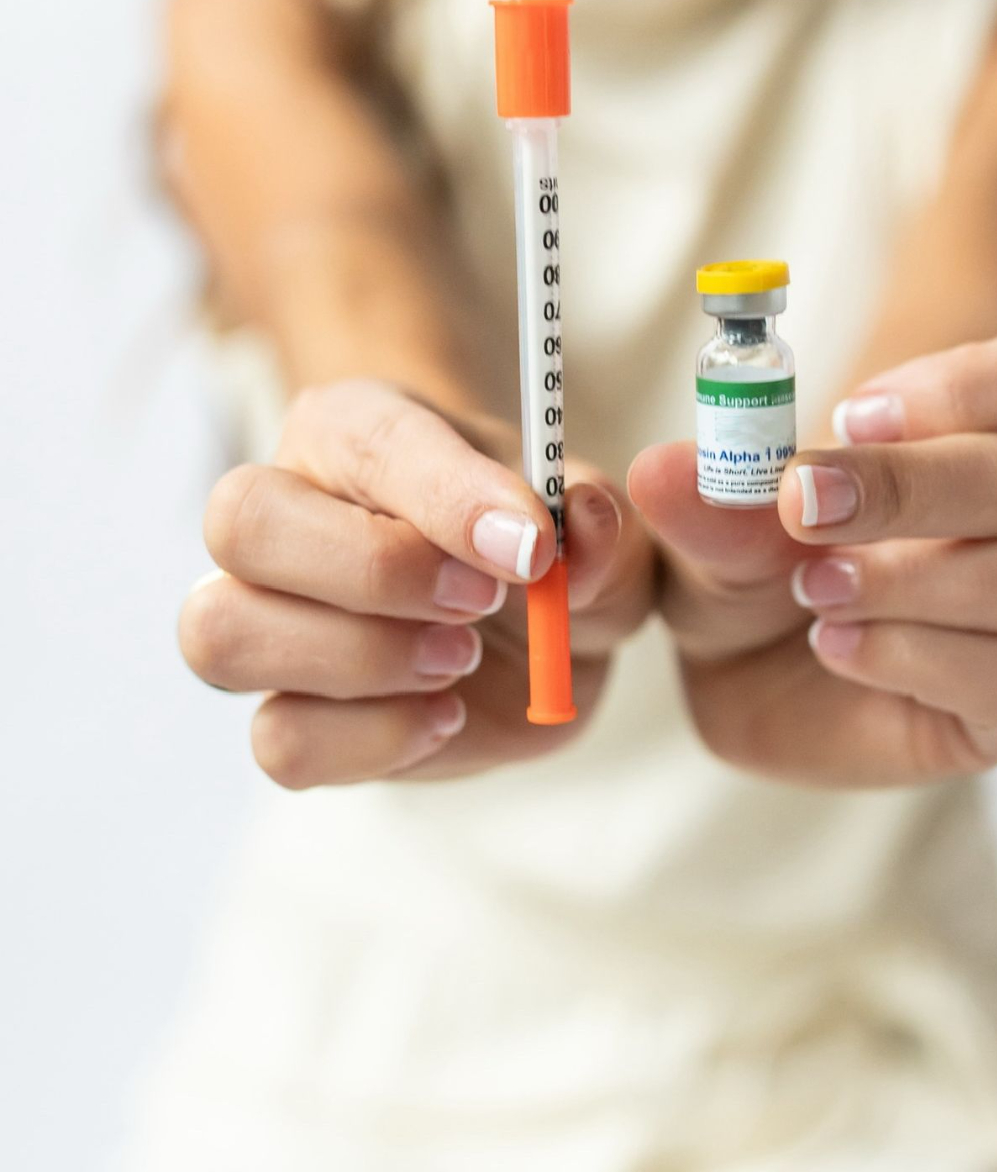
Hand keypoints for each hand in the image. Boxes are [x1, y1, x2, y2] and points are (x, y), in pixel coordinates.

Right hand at [179, 381, 653, 786]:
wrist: (542, 628)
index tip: (534, 545)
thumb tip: (578, 526)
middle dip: (372, 572)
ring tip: (460, 660)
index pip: (367, 437)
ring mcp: (271, 618)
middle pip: (241, 521)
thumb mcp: (598, 527)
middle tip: (480, 604)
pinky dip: (371, 741)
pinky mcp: (292, 715)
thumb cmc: (550, 547)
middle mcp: (288, 513)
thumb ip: (595, 522)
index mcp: (356, 430)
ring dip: (358, 660)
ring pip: (223, 633)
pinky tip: (446, 716)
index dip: (448, 494)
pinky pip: (279, 741)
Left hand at [629, 323, 996, 785]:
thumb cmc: (753, 564)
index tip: (857, 411)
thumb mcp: (716, 524)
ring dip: (917, 581)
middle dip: (907, 487)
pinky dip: (915, 656)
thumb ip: (711, 500)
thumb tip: (664, 470)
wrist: (742, 673)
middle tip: (803, 503)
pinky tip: (835, 645)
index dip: (973, 385)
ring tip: (817, 591)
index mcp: (984, 435)